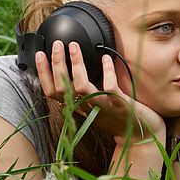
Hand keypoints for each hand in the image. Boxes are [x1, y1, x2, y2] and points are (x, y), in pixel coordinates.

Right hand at [35, 40, 166, 145]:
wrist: (139, 135)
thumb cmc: (116, 116)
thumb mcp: (93, 103)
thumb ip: (82, 90)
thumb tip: (73, 66)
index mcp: (76, 106)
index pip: (51, 92)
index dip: (43, 73)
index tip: (40, 55)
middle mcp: (85, 107)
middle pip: (62, 87)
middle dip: (56, 63)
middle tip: (57, 44)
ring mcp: (101, 106)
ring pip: (81, 86)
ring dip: (76, 65)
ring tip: (74, 46)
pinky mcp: (119, 105)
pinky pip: (109, 86)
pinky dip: (107, 70)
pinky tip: (105, 58)